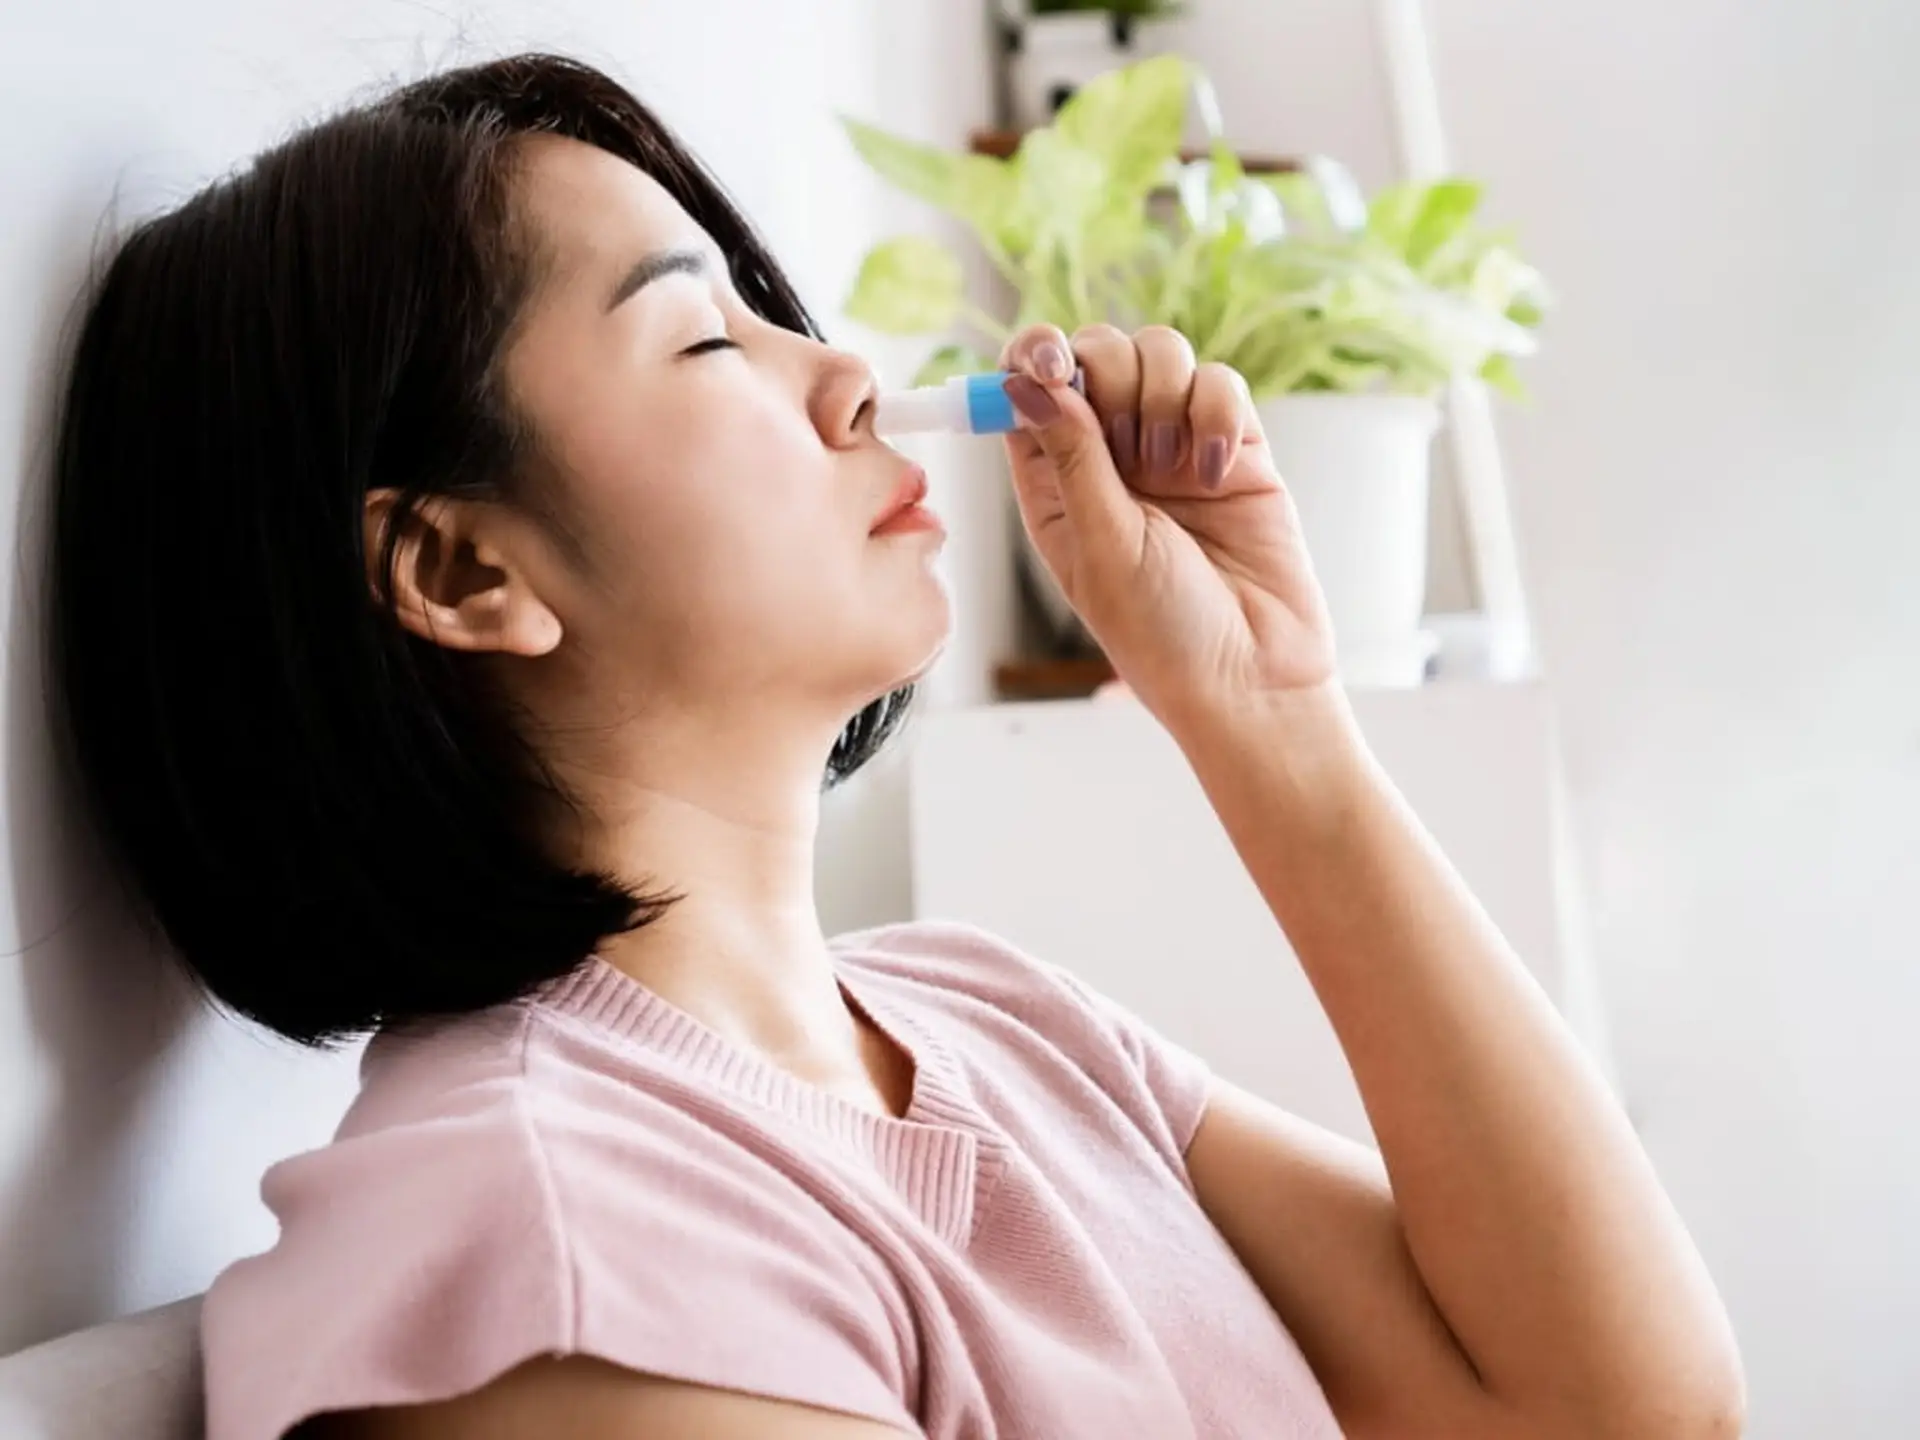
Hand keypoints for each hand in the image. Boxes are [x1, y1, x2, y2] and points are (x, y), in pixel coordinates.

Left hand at [998, 322, 1338, 733]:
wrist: (1252, 673)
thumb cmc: (1161, 632)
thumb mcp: (1100, 543)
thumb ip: (1071, 455)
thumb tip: (1027, 380)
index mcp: (1055, 483)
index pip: (1026, 388)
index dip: (1030, 356)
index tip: (1048, 361)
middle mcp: (1110, 456)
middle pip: (1095, 353)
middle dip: (1108, 374)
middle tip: (1126, 439)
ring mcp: (1173, 446)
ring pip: (1160, 354)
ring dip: (1162, 396)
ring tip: (1171, 468)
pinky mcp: (1234, 445)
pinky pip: (1219, 383)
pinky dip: (1217, 413)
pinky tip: (1218, 474)